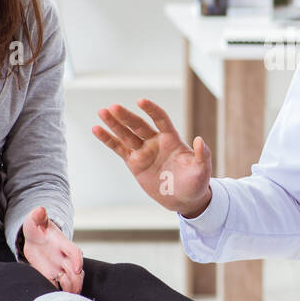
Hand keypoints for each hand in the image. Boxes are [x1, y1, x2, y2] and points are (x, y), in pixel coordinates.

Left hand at [21, 206, 83, 293]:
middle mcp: (64, 257)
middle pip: (75, 270)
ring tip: (68, 299)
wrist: (36, 238)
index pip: (74, 251)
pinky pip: (58, 286)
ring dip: (71, 288)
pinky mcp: (52, 276)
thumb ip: (37, 217)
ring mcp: (59, 267)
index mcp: (62, 244)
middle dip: (75, 280)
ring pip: (70, 280)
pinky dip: (59, 293)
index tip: (77, 269)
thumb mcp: (35, 222)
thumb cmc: (37, 229)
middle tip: (73, 291)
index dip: (77, 260)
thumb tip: (39, 209)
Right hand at [91, 98, 212, 216]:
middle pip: (139, 125)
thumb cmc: (196, 182)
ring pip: (126, 134)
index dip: (151, 110)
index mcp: (172, 139)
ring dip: (114, 124)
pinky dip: (108, 140)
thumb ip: (202, 155)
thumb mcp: (202, 170)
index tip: (141, 101)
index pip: (161, 119)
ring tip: (102, 112)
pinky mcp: (134, 163)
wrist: (184, 199)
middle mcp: (156, 141)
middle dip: (126, 116)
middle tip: (113, 107)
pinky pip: (119, 149)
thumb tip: (200, 140)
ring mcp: (144, 151)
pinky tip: (97, 129)